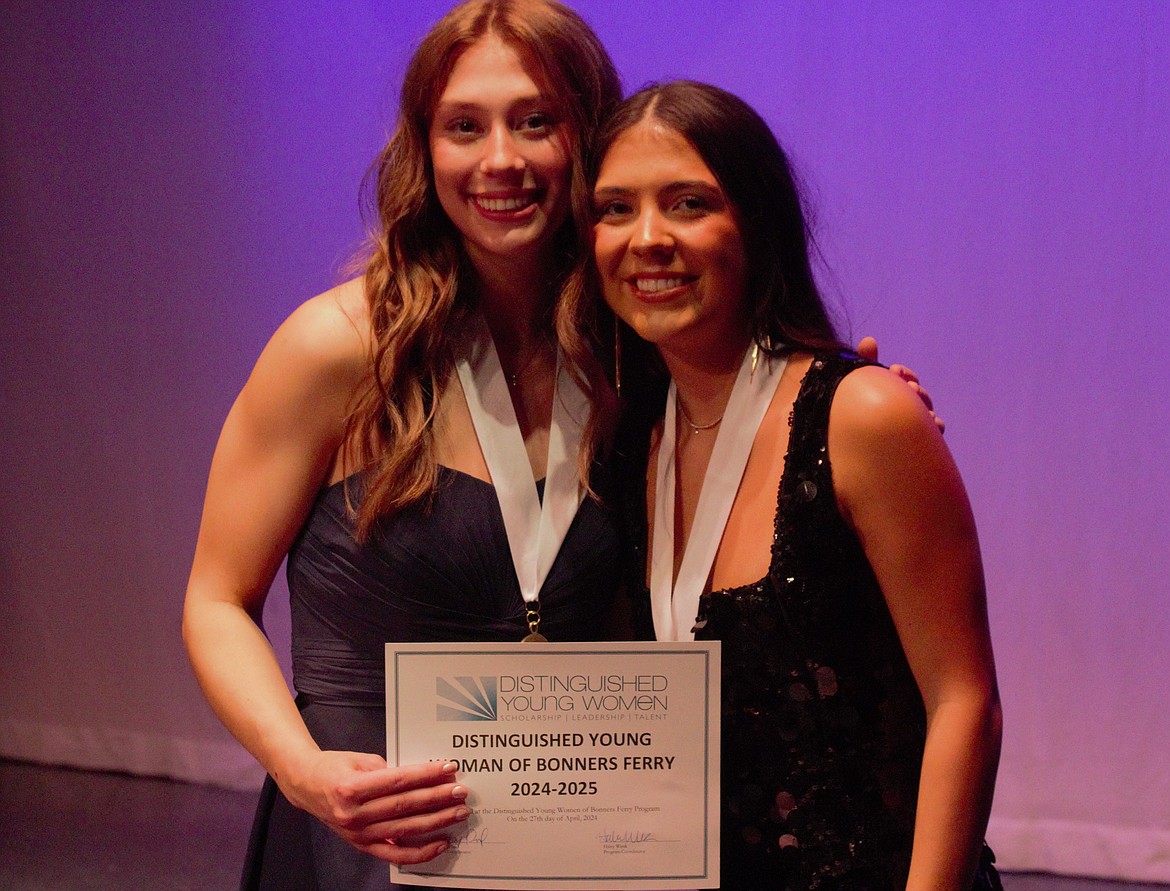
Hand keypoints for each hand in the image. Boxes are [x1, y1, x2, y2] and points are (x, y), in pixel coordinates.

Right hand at [282, 750, 470, 863]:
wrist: (306, 786)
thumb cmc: (334, 767)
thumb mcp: (359, 760)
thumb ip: (388, 769)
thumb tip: (422, 777)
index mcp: (351, 788)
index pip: (398, 782)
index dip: (426, 775)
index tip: (448, 769)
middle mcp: (354, 814)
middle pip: (405, 807)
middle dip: (437, 799)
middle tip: (461, 792)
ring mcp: (358, 834)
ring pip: (405, 830)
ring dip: (436, 822)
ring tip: (458, 813)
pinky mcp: (362, 846)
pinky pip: (395, 854)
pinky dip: (420, 852)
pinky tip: (441, 843)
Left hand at [856, 337, 944, 433]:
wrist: (860, 443)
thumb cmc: (863, 409)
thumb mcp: (863, 384)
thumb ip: (866, 361)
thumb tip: (869, 340)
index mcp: (895, 390)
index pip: (906, 377)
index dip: (903, 373)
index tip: (893, 371)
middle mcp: (908, 404)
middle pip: (919, 393)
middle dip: (914, 389)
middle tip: (908, 388)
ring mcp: (916, 421)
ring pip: (928, 410)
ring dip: (924, 405)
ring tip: (917, 404)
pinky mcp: (922, 437)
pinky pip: (936, 428)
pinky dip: (935, 423)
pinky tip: (930, 422)